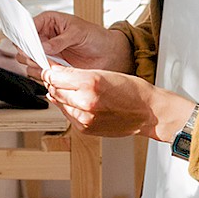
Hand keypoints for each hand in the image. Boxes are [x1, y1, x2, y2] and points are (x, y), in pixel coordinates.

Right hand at [22, 11, 133, 72]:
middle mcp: (44, 36)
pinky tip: (51, 70)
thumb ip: (60, 40)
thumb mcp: (78, 33)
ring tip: (47, 63)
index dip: (25, 35)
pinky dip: (41, 72)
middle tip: (37, 56)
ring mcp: (46, 51)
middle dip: (27, 51)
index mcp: (49, 21)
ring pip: (27, 59)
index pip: (28, 26)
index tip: (27, 44)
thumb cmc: (95, 36)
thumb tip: (44, 46)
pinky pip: (37, 70)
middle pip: (24, 44)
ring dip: (34, 63)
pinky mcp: (51, 65)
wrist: (107, 54)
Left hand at [42, 65, 195, 140]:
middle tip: (59, 77)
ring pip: (58, 103)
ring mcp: (84, 118)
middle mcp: (85, 102)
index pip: (55, 76)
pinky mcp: (85, 129)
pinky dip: (70, 108)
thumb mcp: (104, 73)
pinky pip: (68, 116)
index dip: (50, 71)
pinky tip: (80, 103)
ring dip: (61, 96)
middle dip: (54, 83)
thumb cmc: (132, 90)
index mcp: (90, 83)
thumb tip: (55, 76)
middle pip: (54, 90)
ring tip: (74, 91)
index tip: (51, 68)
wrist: (147, 112)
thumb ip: (77, 75)